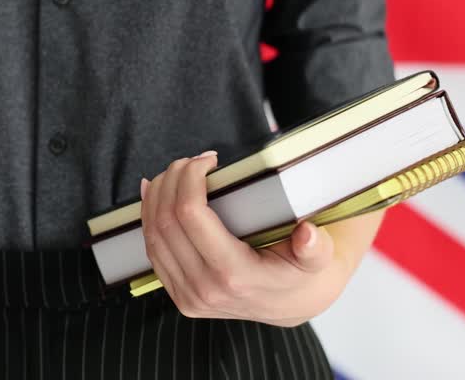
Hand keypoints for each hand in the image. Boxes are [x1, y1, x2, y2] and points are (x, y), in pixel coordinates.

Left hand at [140, 152, 346, 325]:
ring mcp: (187, 295)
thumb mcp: (317, 260)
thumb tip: (309, 233)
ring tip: (175, 171)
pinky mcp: (177, 294)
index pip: (191, 215)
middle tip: (190, 161)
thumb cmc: (300, 273)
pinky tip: (155, 192)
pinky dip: (148, 216)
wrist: (290, 304)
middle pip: (166, 221)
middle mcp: (204, 289)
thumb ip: (315, 248)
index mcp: (234, 276)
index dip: (190, 178)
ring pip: (152, 234)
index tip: (207, 160)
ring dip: (157, 195)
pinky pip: (151, 249)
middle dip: (171, 180)